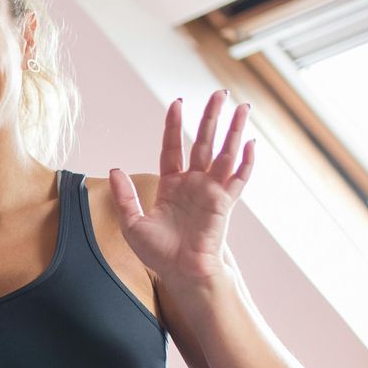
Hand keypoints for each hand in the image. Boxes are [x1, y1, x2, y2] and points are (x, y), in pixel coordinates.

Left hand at [109, 88, 253, 284]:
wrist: (181, 273)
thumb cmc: (158, 254)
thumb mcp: (132, 223)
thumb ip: (126, 196)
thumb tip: (115, 169)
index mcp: (171, 185)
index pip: (173, 148)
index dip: (174, 125)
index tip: (177, 102)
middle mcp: (193, 184)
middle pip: (204, 142)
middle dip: (212, 117)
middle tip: (219, 93)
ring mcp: (211, 191)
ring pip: (225, 154)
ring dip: (234, 130)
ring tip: (243, 107)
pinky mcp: (224, 203)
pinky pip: (238, 179)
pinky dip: (246, 162)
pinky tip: (252, 143)